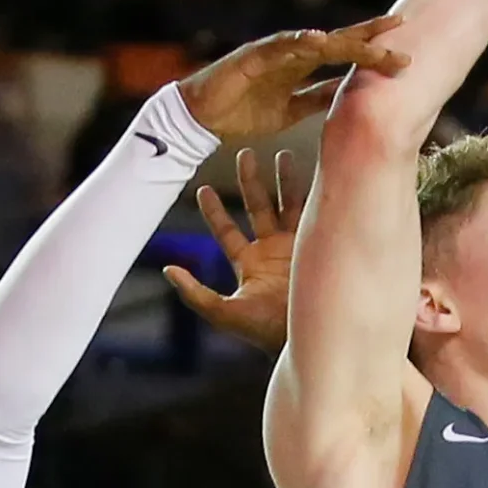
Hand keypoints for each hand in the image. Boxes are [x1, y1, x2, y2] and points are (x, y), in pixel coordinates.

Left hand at [166, 147, 301, 354]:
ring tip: (284, 153)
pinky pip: (315, 212)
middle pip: (258, 207)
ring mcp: (296, 246)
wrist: (308, 334)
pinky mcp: (318, 244)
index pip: (227, 230)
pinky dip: (316, 193)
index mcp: (249, 263)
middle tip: (246, 154)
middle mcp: (271, 250)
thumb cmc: (265, 330)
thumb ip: (195, 293)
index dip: (215, 210)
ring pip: (289, 204)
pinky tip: (317, 173)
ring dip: (285, 179)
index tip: (203, 189)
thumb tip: (169, 270)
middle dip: (251, 181)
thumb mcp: (224, 313)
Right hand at [177, 19, 408, 145]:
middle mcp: (292, 52)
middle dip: (369, 35)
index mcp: (303, 65)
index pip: (344, 53)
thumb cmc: (245, 111)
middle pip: (338, 39)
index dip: (374, 50)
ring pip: (315, 41)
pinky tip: (319, 39)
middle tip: (402, 26)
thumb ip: (318, 98)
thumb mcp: (292, 109)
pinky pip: (278, 47)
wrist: (204, 118)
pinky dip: (298, 42)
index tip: (405, 53)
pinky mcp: (252, 57)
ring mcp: (273, 51)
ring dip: (343, 39)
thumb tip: (350, 97)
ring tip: (372, 38)